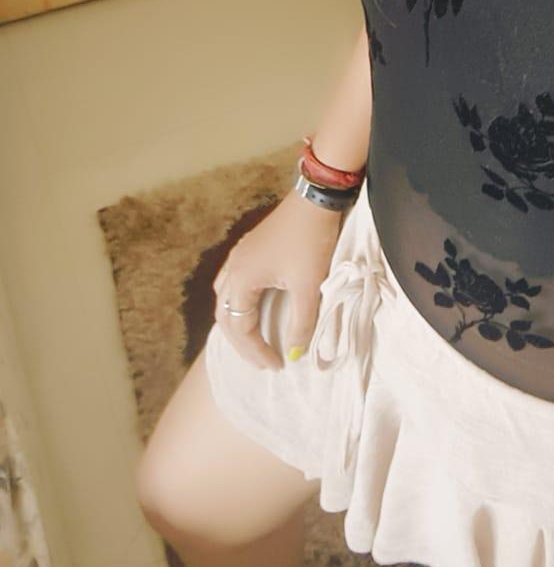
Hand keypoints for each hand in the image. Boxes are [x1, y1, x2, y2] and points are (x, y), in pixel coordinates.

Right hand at [212, 190, 344, 370]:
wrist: (315, 200)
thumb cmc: (310, 241)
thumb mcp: (308, 286)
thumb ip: (300, 323)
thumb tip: (295, 353)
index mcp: (242, 280)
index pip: (239, 328)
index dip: (256, 351)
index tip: (277, 366)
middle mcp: (232, 268)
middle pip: (225, 316)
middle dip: (243, 343)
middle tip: (264, 361)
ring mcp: (238, 256)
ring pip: (225, 298)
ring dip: (236, 323)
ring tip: (254, 340)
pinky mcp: (248, 248)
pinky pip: (232, 283)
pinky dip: (238, 303)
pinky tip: (251, 307)